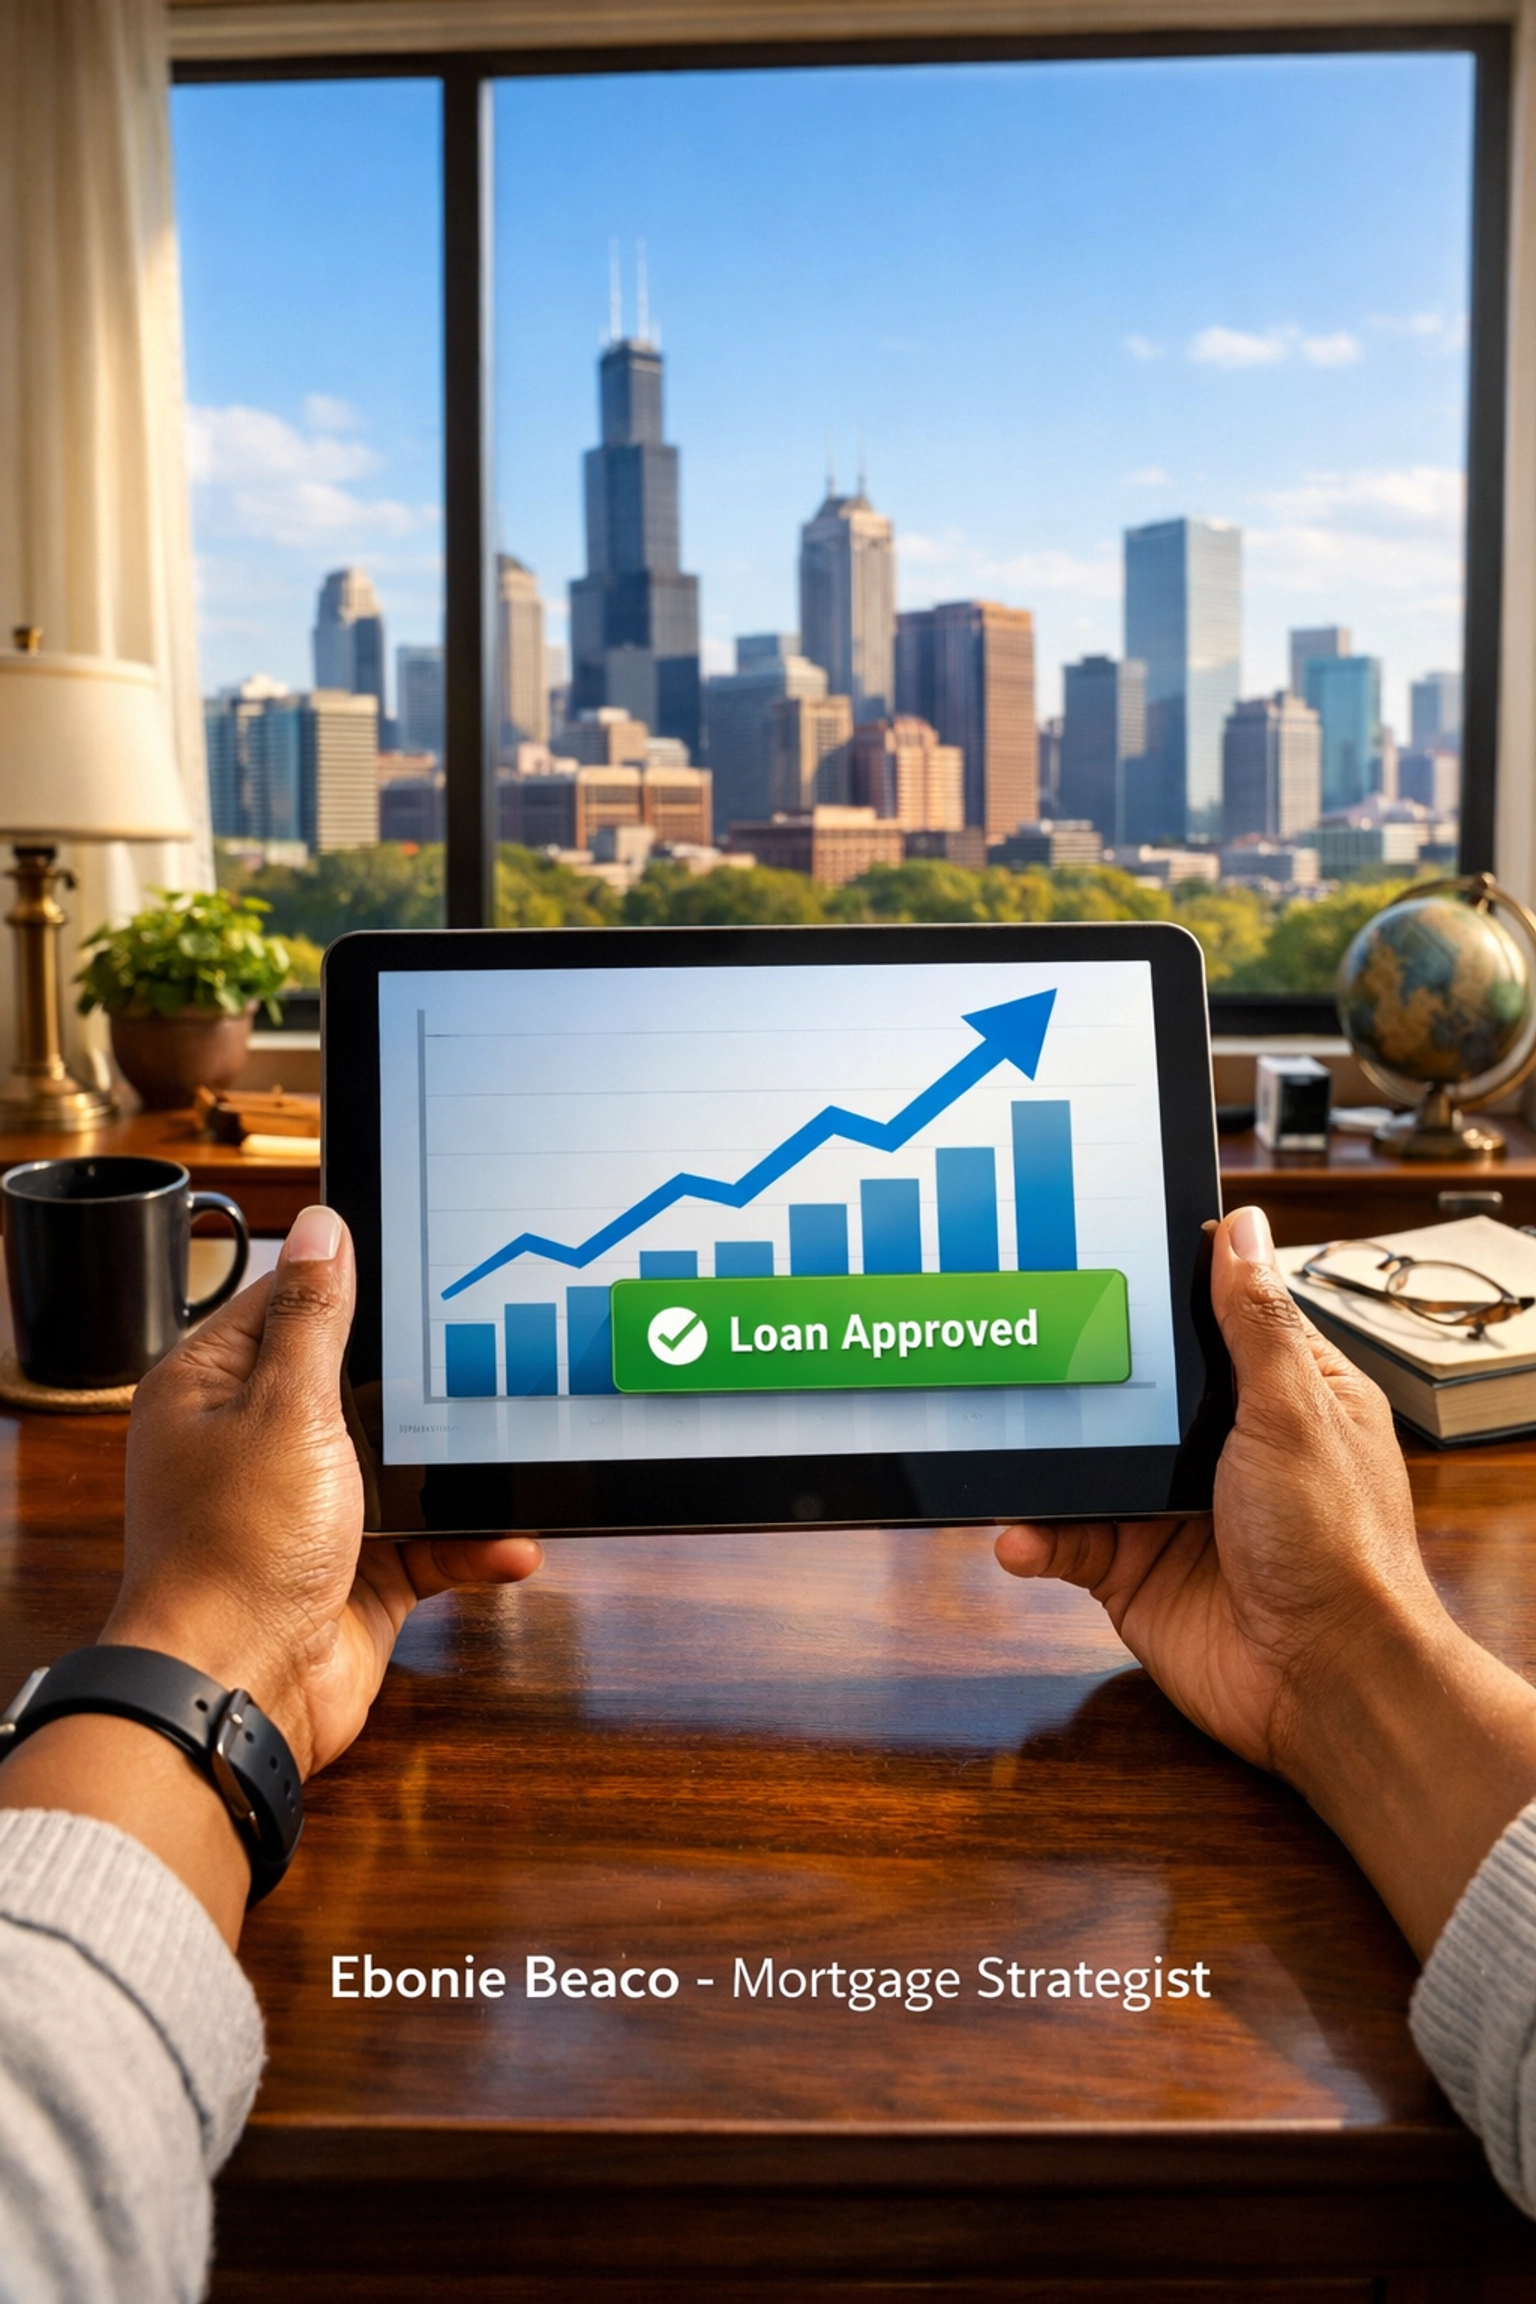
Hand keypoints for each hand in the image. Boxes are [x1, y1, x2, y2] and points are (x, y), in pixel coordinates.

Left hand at [104, 1204, 542, 1780]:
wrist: (240, 1692)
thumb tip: (323, 1227)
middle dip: (427, 1383)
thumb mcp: (285, 1409)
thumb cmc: (232, 1556)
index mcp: (217, 1388)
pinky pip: (432, 1540)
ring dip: (462, 1471)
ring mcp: (310, 1508)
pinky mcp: (356, 1568)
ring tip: (516, 1452)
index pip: (291, 1303)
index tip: (423, 1264)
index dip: (354, 1282)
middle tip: (490, 1354)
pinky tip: (512, 1539)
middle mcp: (259, 1442)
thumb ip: (315, 1318)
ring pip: (407, 1463)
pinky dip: (473, 1542)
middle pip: (362, 1381)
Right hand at [997, 1204, 1431, 1774]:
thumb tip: (1240, 1230)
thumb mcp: (1294, 1412)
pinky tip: (1020, 1535)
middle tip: (1022, 1349)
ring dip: (1041, 1462)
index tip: (1096, 1254)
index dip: (1159, 1291)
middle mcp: (1221, 1447)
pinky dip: (1035, 1535)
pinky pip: (1064, 1537)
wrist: (1326, 1683)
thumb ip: (1254, 1323)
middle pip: (1130, 1389)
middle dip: (1078, 1379)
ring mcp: (1171, 1508)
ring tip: (1002, 1445)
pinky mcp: (1131, 1567)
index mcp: (1278, 1396)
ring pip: (1083, 1463)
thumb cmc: (1342, 1551)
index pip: (1209, 1319)